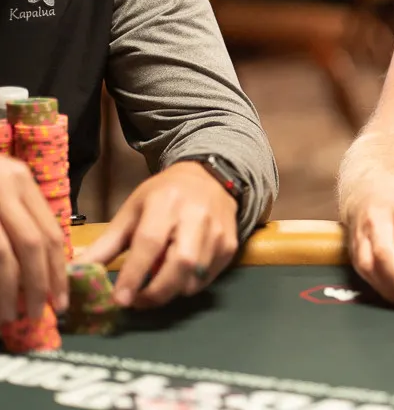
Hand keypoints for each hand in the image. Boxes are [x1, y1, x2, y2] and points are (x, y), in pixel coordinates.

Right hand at [0, 155, 68, 320]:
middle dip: (38, 285)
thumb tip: (42, 270)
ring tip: (11, 316)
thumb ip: (19, 218)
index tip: (61, 299)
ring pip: (3, 255)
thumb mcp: (0, 187)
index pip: (50, 232)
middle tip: (38, 314)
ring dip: (9, 291)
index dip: (58, 270)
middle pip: (32, 244)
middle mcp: (3, 186)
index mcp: (20, 181)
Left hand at [77, 161, 238, 308]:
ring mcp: (218, 232)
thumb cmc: (164, 195)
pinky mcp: (230, 245)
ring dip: (171, 292)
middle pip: (180, 265)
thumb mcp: (132, 211)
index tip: (120, 299)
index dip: (134, 274)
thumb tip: (77, 271)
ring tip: (155, 286)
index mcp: (166, 204)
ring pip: (194, 277)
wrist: (210, 178)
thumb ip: (107, 244)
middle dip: (156, 292)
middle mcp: (196, 217)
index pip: (150, 243)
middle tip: (137, 302)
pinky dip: (189, 286)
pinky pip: (207, 279)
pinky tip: (177, 276)